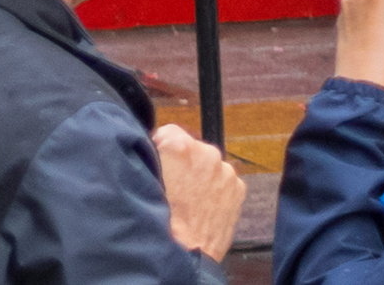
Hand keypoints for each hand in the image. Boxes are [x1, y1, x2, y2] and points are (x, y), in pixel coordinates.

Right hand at [150, 125, 241, 260]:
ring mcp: (225, 171)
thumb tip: (154, 145)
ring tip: (190, 200)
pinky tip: (204, 205)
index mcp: (179, 145)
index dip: (162, 148)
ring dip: (201, 176)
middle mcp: (206, 152)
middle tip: (174, 187)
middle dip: (184, 163)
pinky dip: (216, 189)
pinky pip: (224, 180)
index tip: (161, 162)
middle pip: (191, 148)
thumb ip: (153, 154)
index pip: (168, 132)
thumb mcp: (146, 178)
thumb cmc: (163, 220)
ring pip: (209, 165)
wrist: (187, 252)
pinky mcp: (238, 187)